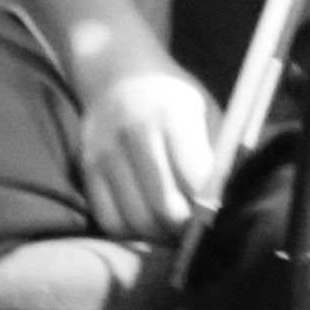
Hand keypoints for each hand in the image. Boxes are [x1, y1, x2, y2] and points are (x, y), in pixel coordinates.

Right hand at [69, 54, 224, 240]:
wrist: (119, 74)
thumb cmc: (172, 97)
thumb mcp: (203, 110)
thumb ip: (214, 153)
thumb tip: (222, 202)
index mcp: (173, 114)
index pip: (195, 177)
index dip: (209, 206)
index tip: (216, 215)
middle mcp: (135, 133)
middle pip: (164, 206)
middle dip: (185, 228)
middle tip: (195, 231)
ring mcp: (106, 153)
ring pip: (135, 220)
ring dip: (159, 235)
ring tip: (173, 231)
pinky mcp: (86, 169)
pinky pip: (109, 220)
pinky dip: (131, 233)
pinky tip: (146, 224)